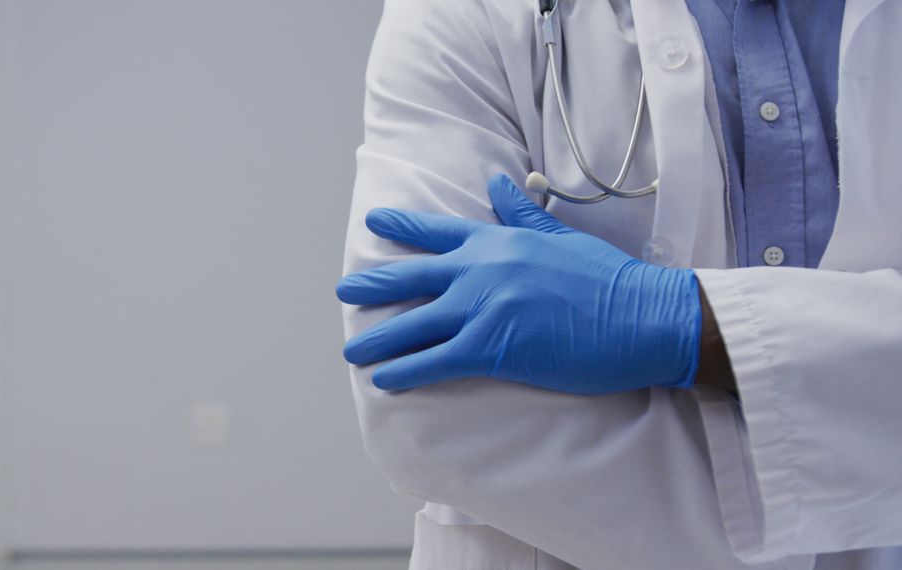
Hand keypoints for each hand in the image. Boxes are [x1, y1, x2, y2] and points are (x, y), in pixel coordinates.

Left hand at [336, 174, 702, 393]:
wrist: (639, 316)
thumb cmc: (606, 278)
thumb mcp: (561, 235)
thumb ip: (522, 213)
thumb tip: (499, 183)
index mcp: (497, 241)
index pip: (437, 231)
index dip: (400, 228)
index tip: (373, 223)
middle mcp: (479, 271)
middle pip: (411, 277)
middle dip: (372, 286)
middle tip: (344, 292)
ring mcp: (482, 309)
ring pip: (413, 325)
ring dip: (378, 340)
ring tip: (352, 350)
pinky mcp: (490, 347)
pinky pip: (434, 362)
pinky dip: (405, 372)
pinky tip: (384, 381)